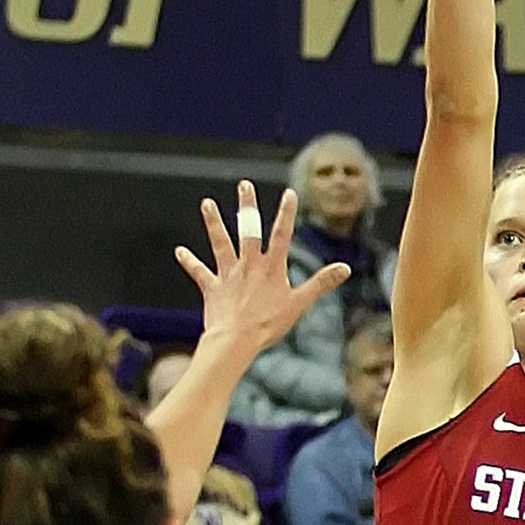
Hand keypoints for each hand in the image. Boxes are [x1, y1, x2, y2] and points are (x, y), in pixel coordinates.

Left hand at [177, 179, 348, 359]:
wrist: (235, 339)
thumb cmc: (268, 324)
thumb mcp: (300, 303)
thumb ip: (321, 283)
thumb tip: (344, 268)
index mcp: (271, 267)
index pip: (281, 235)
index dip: (286, 214)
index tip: (289, 194)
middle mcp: (248, 265)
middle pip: (248, 230)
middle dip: (247, 207)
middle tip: (244, 185)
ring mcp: (228, 274)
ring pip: (220, 243)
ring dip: (213, 223)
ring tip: (206, 203)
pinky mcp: (212, 287)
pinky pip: (199, 272)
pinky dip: (189, 262)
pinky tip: (180, 251)